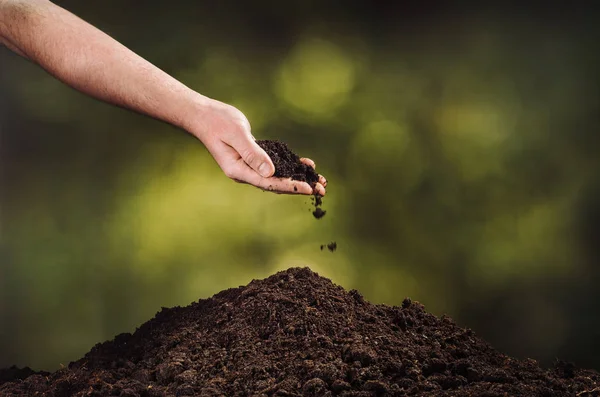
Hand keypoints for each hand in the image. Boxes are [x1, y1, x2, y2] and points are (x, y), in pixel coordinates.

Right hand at [191, 100, 326, 194]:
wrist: (204, 115)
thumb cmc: (217, 122)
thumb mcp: (236, 135)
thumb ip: (253, 153)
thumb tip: (271, 172)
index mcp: (239, 171)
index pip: (269, 183)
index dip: (290, 186)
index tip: (308, 189)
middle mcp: (246, 172)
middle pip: (277, 184)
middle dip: (300, 186)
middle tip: (323, 191)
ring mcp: (250, 166)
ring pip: (278, 176)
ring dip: (299, 178)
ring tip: (320, 182)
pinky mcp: (255, 158)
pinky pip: (276, 165)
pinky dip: (291, 165)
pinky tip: (306, 165)